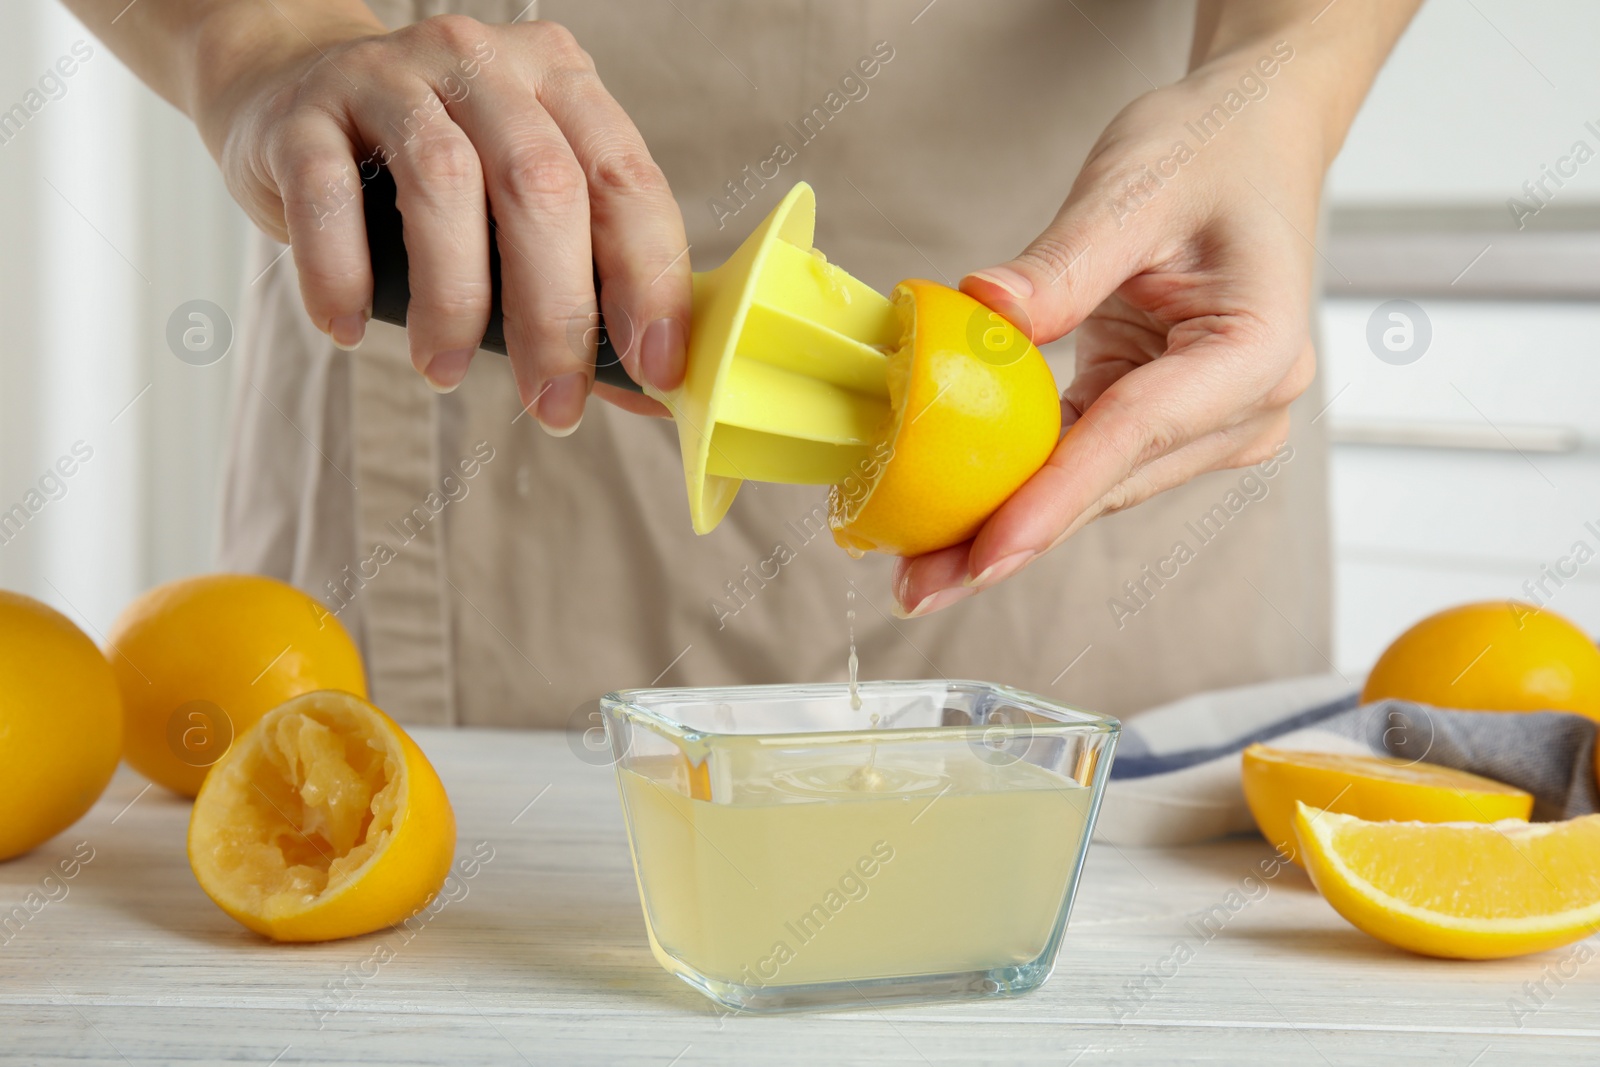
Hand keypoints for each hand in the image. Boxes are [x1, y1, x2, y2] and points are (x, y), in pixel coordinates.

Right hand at [198, 12, 687, 429]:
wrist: (289, 92)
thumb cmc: (425, 175)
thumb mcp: (515, 209)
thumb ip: (583, 283)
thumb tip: (648, 393)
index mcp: (561, 80)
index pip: (627, 181)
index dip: (648, 280)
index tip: (653, 369)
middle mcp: (484, 63)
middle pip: (542, 185)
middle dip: (554, 312)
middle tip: (552, 401)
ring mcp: (391, 74)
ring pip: (445, 181)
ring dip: (454, 300)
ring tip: (446, 369)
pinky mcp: (306, 108)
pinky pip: (329, 192)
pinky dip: (343, 271)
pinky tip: (351, 325)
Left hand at [893, 49, 1326, 615]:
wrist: (1254, 141)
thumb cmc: (1211, 150)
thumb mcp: (1133, 187)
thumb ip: (1062, 261)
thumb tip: (980, 309)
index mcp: (1254, 350)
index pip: (1135, 434)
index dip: (1051, 500)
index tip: (982, 552)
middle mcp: (1245, 406)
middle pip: (1108, 486)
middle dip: (1009, 540)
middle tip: (916, 588)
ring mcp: (1213, 423)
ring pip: (1094, 490)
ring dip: (1007, 528)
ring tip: (918, 569)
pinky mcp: (1172, 421)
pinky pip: (1088, 462)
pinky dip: (1023, 486)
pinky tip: (956, 517)